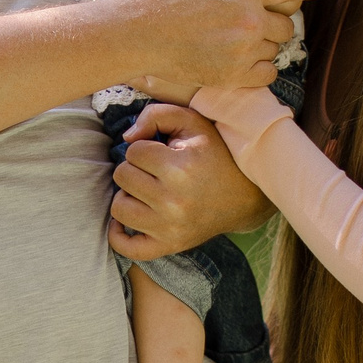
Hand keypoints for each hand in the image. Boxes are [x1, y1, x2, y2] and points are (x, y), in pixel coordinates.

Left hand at [108, 104, 272, 259]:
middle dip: (135, 168)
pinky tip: (127, 219)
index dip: (145, 147)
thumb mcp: (192, 122)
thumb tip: (127, 137)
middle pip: (122, 176)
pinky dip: (119, 235)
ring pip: (119, 208)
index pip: (133, 151)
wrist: (244, 195)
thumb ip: (155, 115)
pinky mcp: (170, 245)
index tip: (162, 152)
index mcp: (180, 168)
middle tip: (156, 170)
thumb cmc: (214, 153)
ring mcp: (171, 227)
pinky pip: (128, 248)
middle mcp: (174, 201)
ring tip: (145, 190)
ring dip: (128, 195)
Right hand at [122, 0, 320, 94]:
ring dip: (264, 44)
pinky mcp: (232, 76)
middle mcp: (250, 21)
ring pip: (274, 49)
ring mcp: (242, 51)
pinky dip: (260, 68)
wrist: (137, 33)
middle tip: (256, 20)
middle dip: (275, 21)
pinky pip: (266, 74)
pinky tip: (245, 60)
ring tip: (243, 40)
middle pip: (286, 25)